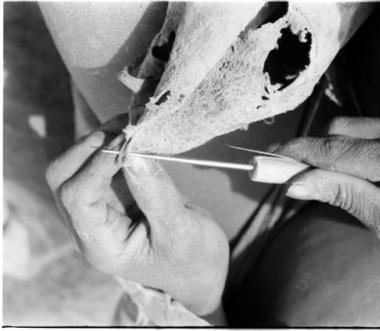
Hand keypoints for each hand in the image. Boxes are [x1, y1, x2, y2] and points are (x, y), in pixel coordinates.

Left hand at [46, 115, 228, 315]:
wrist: (200, 271)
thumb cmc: (193, 260)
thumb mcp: (181, 230)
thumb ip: (156, 193)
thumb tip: (134, 152)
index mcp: (102, 245)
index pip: (78, 198)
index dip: (97, 164)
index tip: (128, 142)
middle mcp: (91, 227)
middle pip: (63, 179)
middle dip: (89, 148)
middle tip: (125, 128)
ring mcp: (100, 210)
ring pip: (76, 167)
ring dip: (99, 141)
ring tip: (131, 125)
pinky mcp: (114, 196)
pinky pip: (100, 164)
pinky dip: (112, 144)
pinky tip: (133, 134)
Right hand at [272, 115, 379, 266]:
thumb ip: (344, 195)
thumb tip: (298, 182)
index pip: (338, 150)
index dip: (299, 155)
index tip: (269, 160)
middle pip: (341, 130)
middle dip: (314, 152)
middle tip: (293, 176)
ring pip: (353, 127)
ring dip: (332, 150)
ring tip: (326, 180)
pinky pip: (370, 130)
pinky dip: (351, 148)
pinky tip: (352, 171)